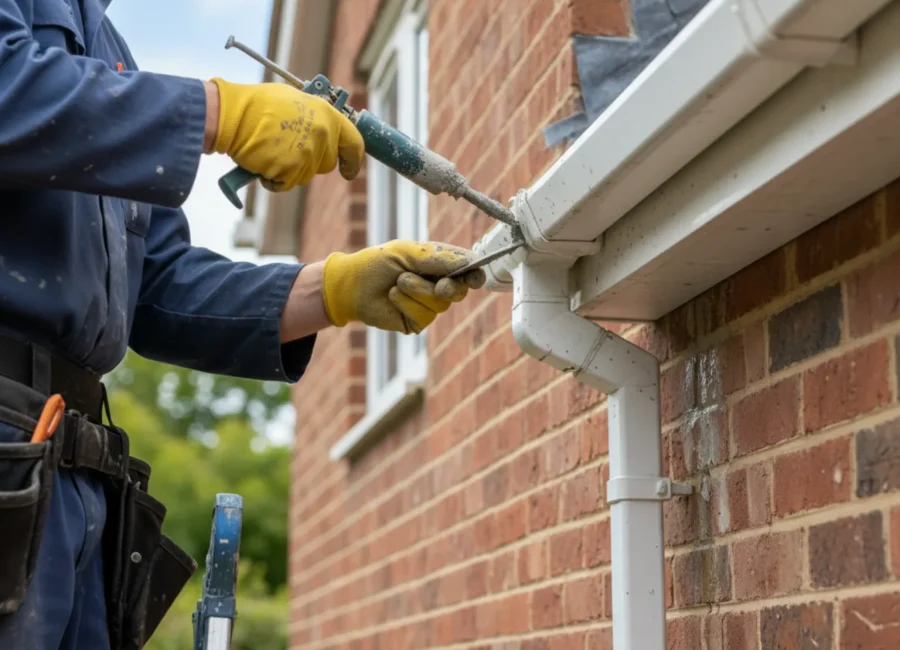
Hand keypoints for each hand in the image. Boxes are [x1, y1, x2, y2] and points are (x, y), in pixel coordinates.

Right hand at [206, 78, 364, 189]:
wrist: (233, 115)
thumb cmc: (258, 105)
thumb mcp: (296, 100)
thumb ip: (316, 118)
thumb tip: (325, 130)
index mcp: (327, 115)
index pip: (354, 143)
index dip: (354, 160)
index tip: (350, 170)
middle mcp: (323, 135)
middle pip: (328, 164)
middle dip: (312, 162)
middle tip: (289, 150)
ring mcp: (308, 154)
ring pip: (306, 175)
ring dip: (290, 169)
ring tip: (271, 149)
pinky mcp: (291, 170)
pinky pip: (286, 183)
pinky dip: (274, 179)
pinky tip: (263, 160)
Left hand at [321, 241, 485, 333]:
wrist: (351, 285)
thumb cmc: (378, 263)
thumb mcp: (408, 253)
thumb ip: (438, 258)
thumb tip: (469, 261)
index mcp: (439, 264)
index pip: (467, 270)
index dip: (475, 275)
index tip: (475, 277)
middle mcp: (437, 285)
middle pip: (460, 291)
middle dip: (449, 287)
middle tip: (439, 286)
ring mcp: (427, 305)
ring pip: (440, 305)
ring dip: (418, 291)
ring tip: (398, 283)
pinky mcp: (415, 322)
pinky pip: (423, 317)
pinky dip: (406, 304)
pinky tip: (393, 297)